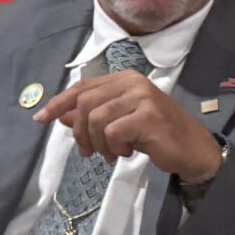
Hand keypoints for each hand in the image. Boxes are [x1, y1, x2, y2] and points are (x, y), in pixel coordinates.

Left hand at [36, 69, 222, 183]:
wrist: (193, 150)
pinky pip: (113, 132)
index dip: (59, 102)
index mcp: (125, 79)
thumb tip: (61, 116)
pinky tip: (126, 153)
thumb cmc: (157, 135)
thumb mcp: (120, 124)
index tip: (41, 118)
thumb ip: (93, 117)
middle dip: (80, 132)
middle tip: (88, 152)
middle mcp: (133, 83)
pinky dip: (114, 148)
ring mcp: (142, 98)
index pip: (82, 87)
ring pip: (97, 118)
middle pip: (85, 102)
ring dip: (98, 144)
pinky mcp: (148, 116)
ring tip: (111, 155)